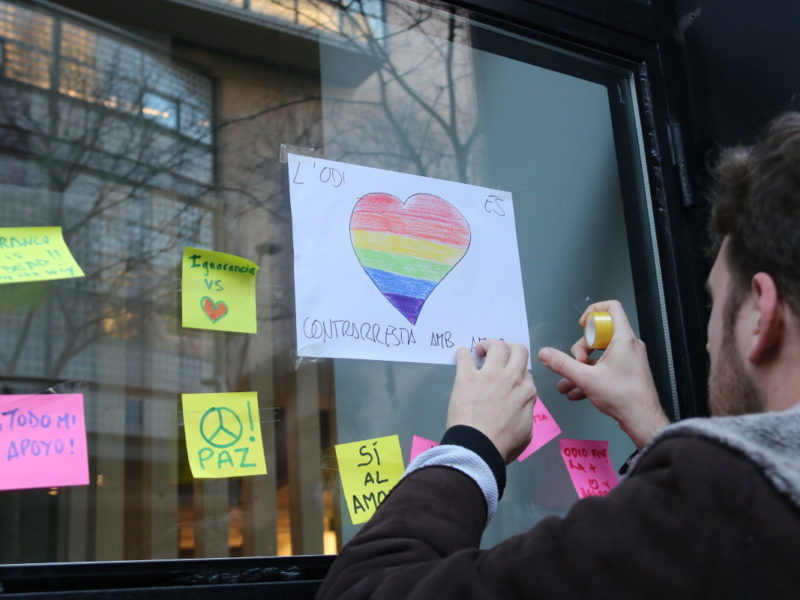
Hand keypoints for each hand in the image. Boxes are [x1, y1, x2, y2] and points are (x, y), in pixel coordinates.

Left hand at [446, 340, 536, 462]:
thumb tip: (521, 406)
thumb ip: (526, 413)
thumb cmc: (503, 445)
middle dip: (510, 349)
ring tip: (480, 351)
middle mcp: (512, 378)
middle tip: (498, 355)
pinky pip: (465, 356)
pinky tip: (462, 355)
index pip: (526, 372)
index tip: (508, 377)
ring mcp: (490, 375)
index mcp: (527, 392)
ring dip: (489, 345)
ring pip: (497, 346)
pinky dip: (463, 354)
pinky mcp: (468, 376)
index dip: (517, 372)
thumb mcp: (526, 432)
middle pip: (518, 350)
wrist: (478, 447)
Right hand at [537, 300, 668, 447]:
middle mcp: (628, 345)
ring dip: (582, 367)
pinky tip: (577, 392)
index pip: (611, 308)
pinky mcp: (627, 372)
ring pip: (599, 354)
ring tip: (569, 383)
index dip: (593, 312)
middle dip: (581, 349)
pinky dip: (591, 375)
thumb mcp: (586, 378)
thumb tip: (545, 354)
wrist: (642, 419)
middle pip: (599, 334)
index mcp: (623, 339)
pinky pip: (605, 366)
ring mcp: (629, 359)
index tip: (582, 326)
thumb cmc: (624, 397)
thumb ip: (562, 364)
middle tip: (577, 364)